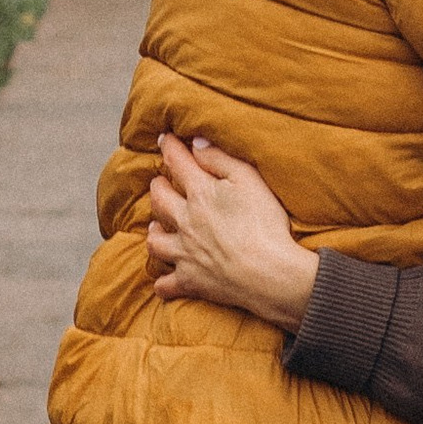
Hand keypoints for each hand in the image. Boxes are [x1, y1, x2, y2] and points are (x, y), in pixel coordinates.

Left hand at [146, 133, 319, 331]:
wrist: (268, 273)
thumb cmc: (264, 224)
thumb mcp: (250, 180)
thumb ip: (221, 159)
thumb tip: (196, 144)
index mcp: (201, 193)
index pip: (178, 163)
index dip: (169, 147)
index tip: (165, 139)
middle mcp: (185, 222)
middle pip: (159, 200)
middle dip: (157, 187)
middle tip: (160, 182)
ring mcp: (184, 253)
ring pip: (155, 241)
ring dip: (154, 232)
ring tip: (156, 228)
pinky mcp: (190, 281)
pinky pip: (166, 285)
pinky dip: (163, 282)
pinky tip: (165, 279)